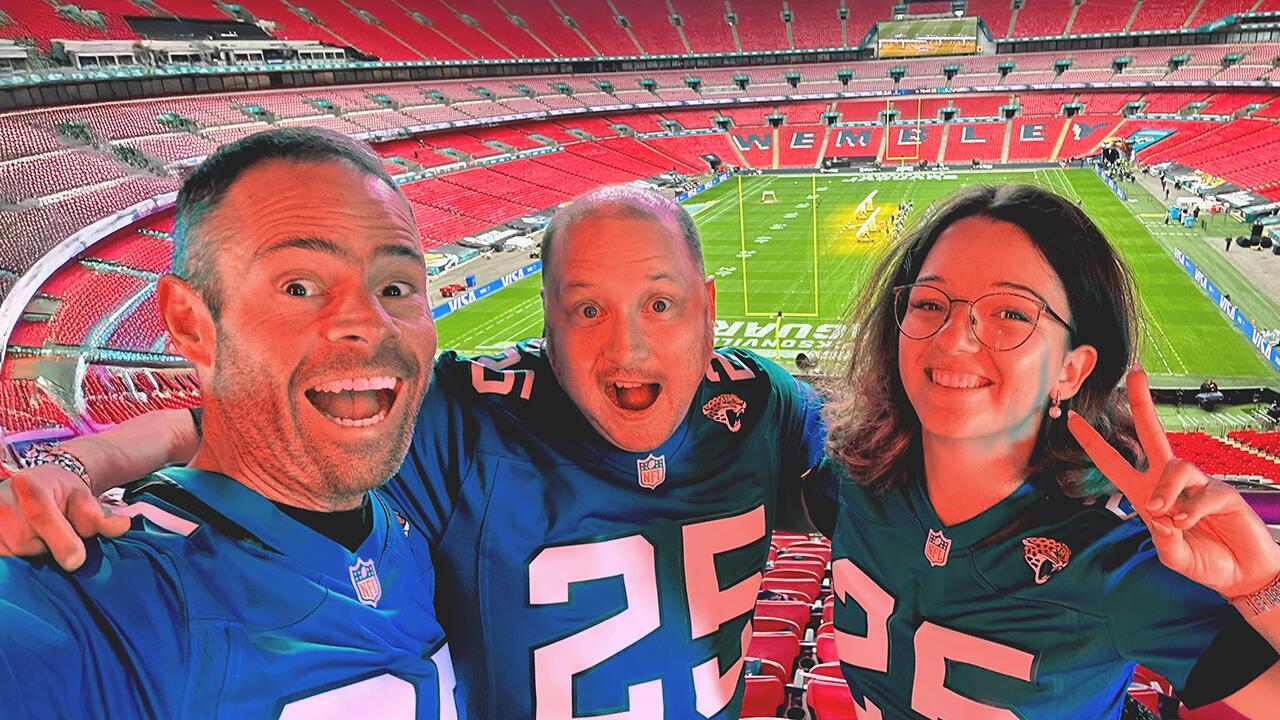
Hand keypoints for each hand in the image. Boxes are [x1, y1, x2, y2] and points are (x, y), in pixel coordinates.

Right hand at [0, 463, 130, 570]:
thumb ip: (99, 516)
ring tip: (38, 539)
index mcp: (31, 485)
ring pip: (13, 555)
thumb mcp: (85, 500)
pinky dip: (16, 561)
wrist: (34, 486)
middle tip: (56, 537)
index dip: (61, 542)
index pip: (42, 516)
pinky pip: (4, 560)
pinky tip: (26, 547)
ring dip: (30, 556)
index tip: (76, 561)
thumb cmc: (62, 496)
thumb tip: (121, 526)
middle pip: (26, 544)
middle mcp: (2, 501)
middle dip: (48, 549)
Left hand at [1067, 364, 1279, 598]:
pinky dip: (1192, 509)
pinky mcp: (1223, 493)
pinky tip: (1189, 522)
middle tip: (1134, 373)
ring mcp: (1197, 485)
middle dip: (1143, 402)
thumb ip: (1163, 541)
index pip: (1113, 462)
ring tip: (1166, 515)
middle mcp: (1169, 483)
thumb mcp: (1174, 557)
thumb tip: (1159, 515)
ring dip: (1165, 491)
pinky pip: (1203, 491)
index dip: (1092, 442)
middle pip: (1153, 433)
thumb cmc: (1205, 561)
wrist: (1243, 574)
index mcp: (1146, 494)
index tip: (1071, 419)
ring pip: (1175, 466)